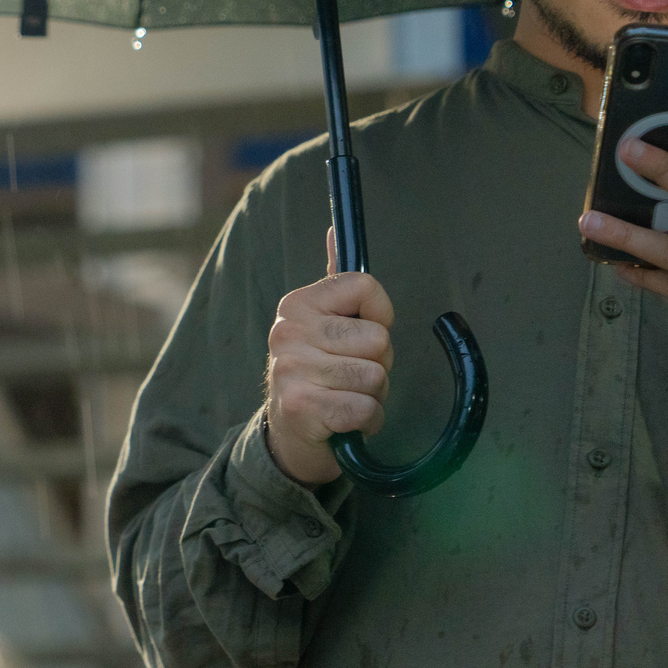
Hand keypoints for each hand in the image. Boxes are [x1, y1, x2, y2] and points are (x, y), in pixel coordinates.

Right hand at [264, 228, 395, 484]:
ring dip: (373, 395)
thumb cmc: (319, 374)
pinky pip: (367, 409)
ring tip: (346, 397)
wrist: (290, 438)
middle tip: (351, 376)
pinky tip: (346, 421)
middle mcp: (287, 332)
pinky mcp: (302, 408)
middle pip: (378, 339)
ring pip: (376, 376)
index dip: (379, 316)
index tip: (361, 336)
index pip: (366, 287)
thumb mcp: (321, 324)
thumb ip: (335, 281)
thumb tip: (336, 230)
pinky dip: (368, 420)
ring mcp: (291, 370)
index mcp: (296, 304)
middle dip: (378, 364)